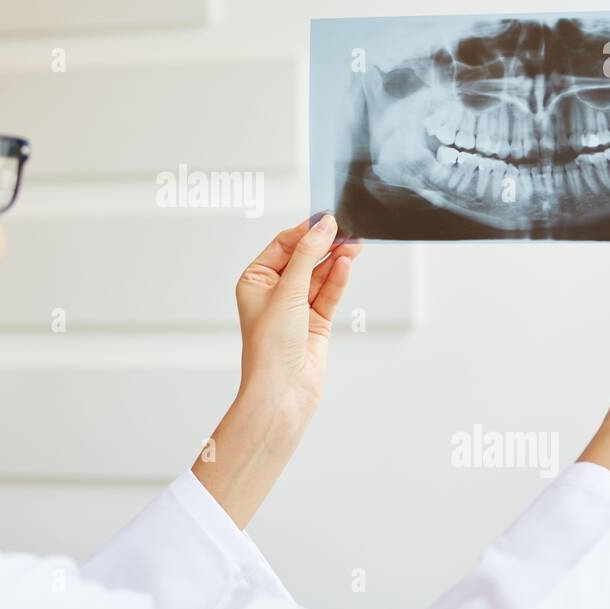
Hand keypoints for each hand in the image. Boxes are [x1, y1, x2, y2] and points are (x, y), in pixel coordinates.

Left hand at [191, 214, 359, 526]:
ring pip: (320, 275)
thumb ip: (308, 255)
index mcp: (254, 281)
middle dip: (325, 244)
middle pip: (304, 258)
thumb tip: (323, 226)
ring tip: (355, 243)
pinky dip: (339, 279)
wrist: (283, 392)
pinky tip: (348, 263)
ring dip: (336, 260)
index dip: (305, 230)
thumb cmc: (270, 348)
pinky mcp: (316, 323)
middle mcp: (274, 293)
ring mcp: (296, 309)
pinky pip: (329, 293)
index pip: (283, 245)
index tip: (327, 217)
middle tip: (347, 228)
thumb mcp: (288, 291)